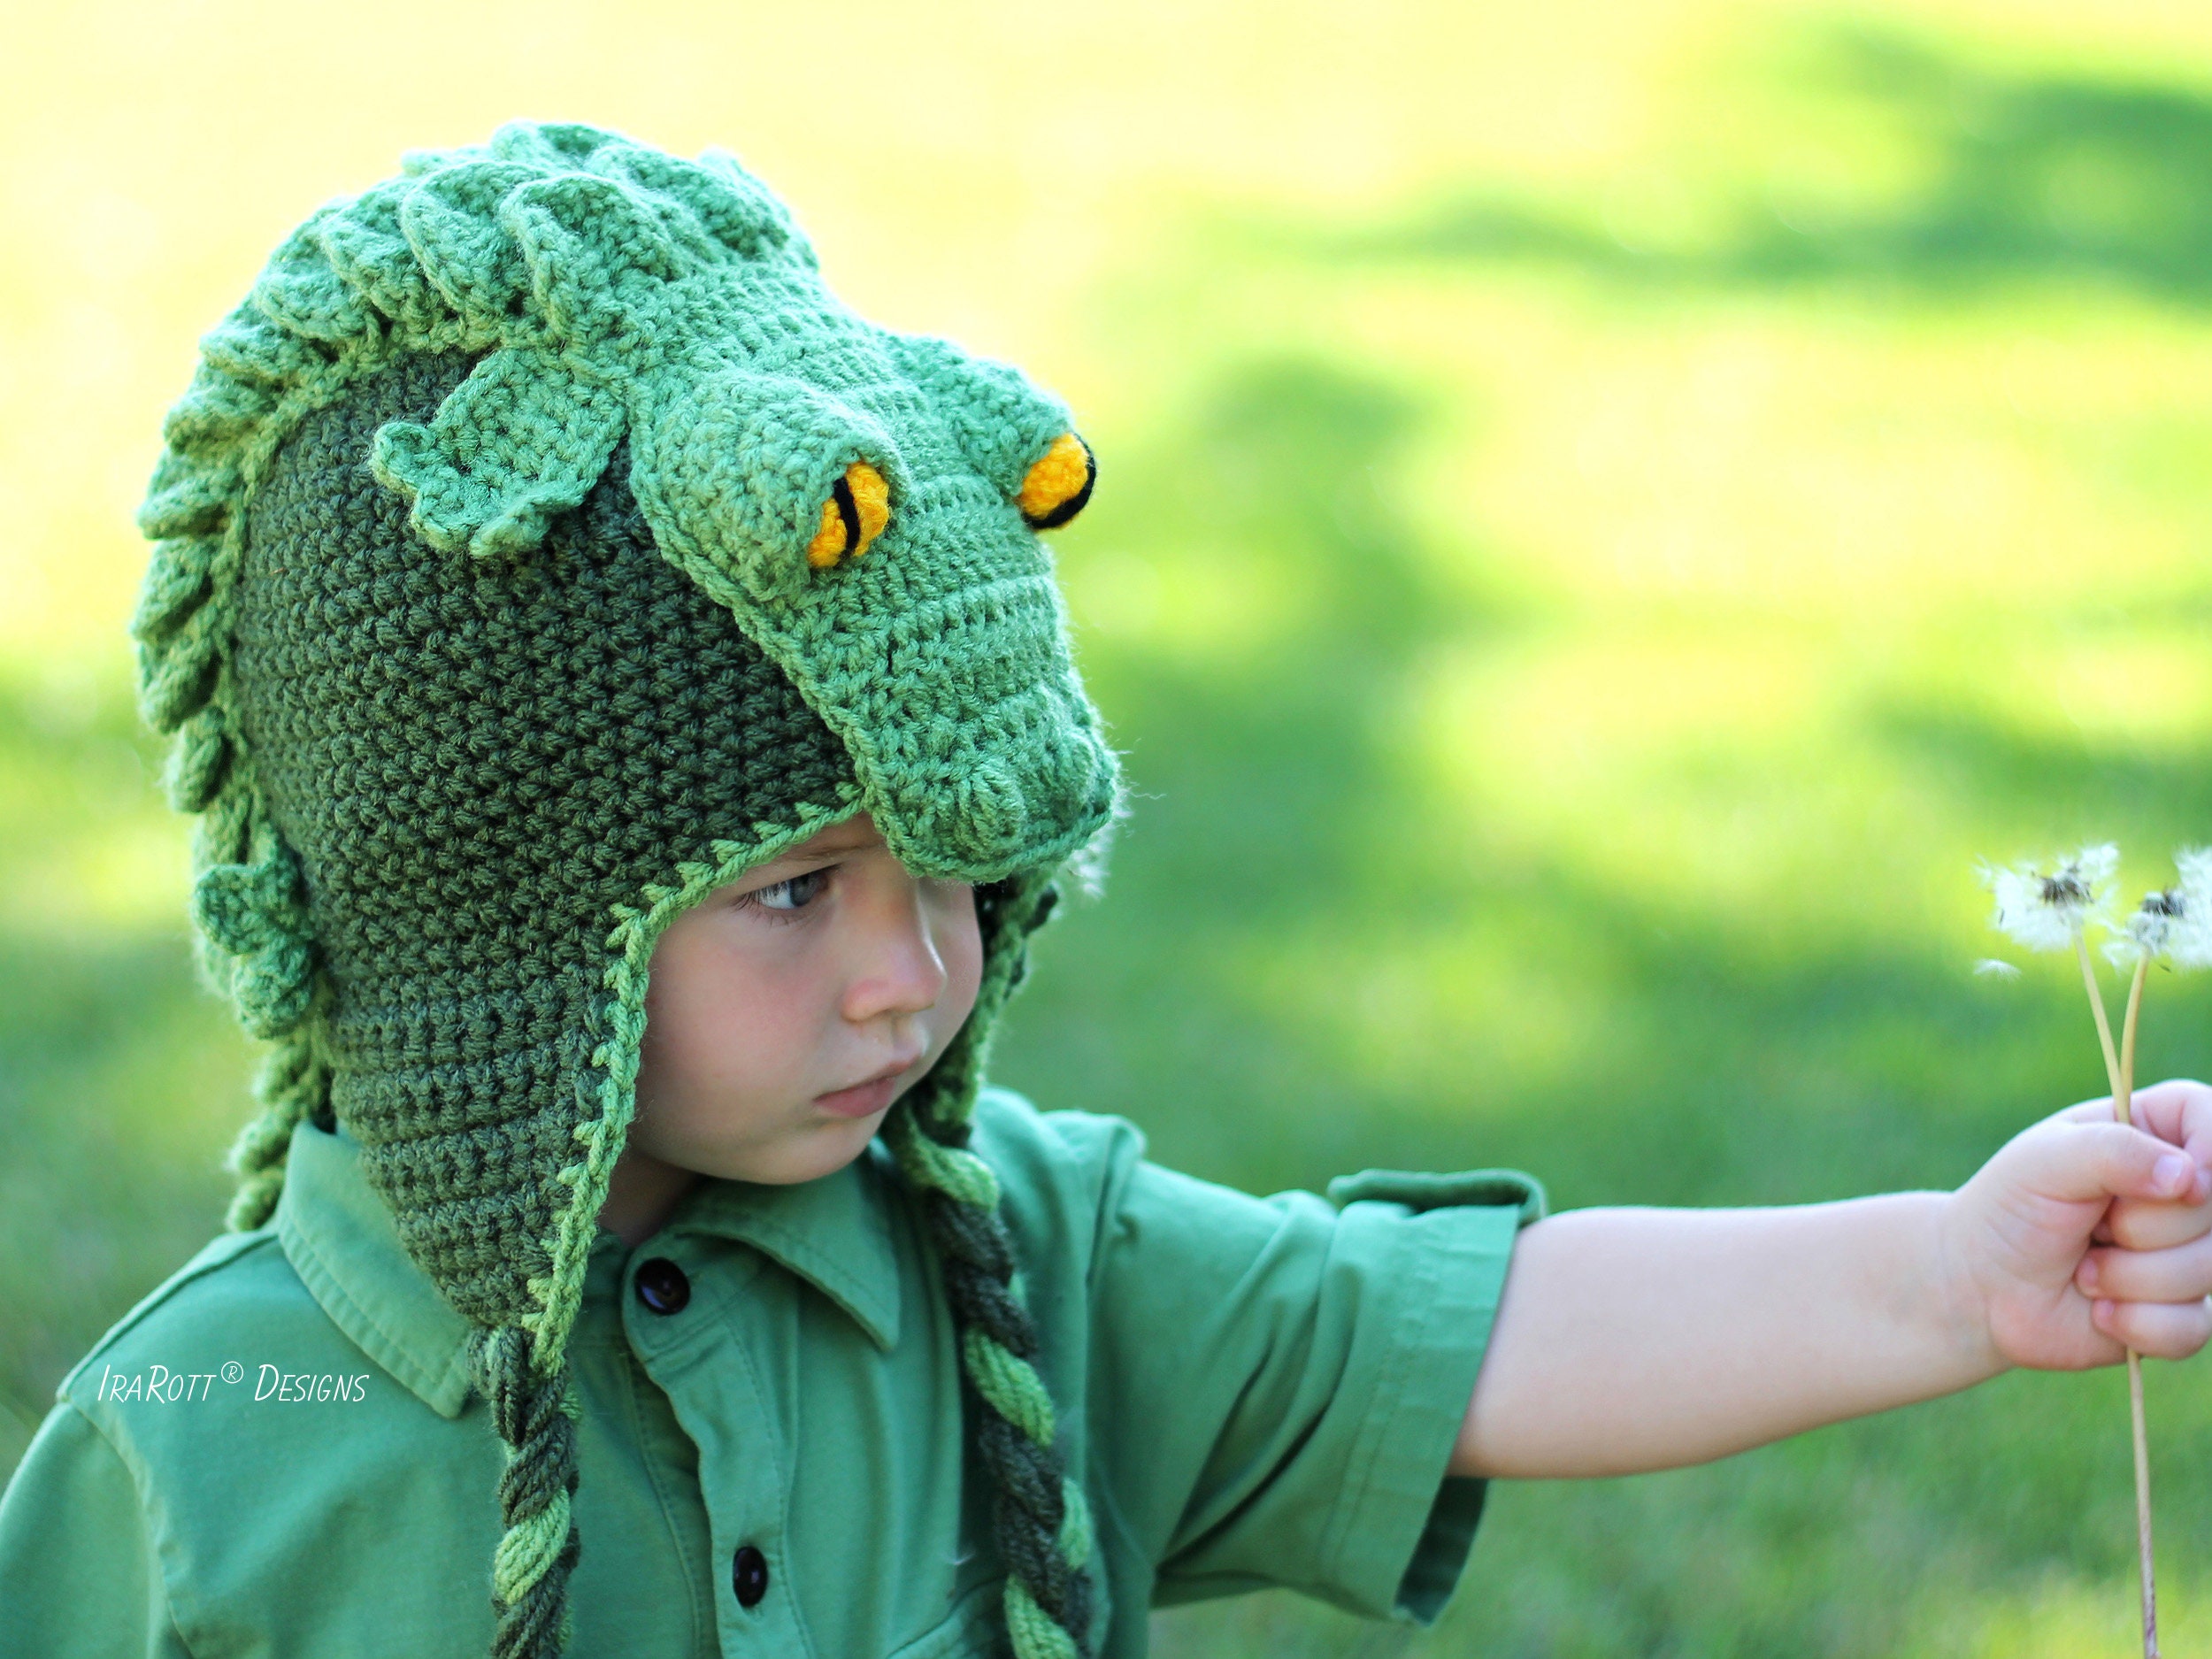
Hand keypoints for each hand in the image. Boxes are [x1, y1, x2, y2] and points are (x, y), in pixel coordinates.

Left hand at [1940, 1079, 2211, 1372]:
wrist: (1980, 1286)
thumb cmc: (2010, 1209)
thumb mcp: (2045, 1161)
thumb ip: (2114, 1152)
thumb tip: (2190, 1177)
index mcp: (2152, 1134)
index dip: (2210, 1150)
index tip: (2176, 1179)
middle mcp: (2182, 1191)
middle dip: (2140, 1227)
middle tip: (2088, 1225)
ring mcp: (2188, 1253)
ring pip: (2209, 1268)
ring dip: (2129, 1278)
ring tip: (2084, 1268)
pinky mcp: (2183, 1312)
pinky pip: (2193, 1326)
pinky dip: (2135, 1322)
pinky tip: (2097, 1310)